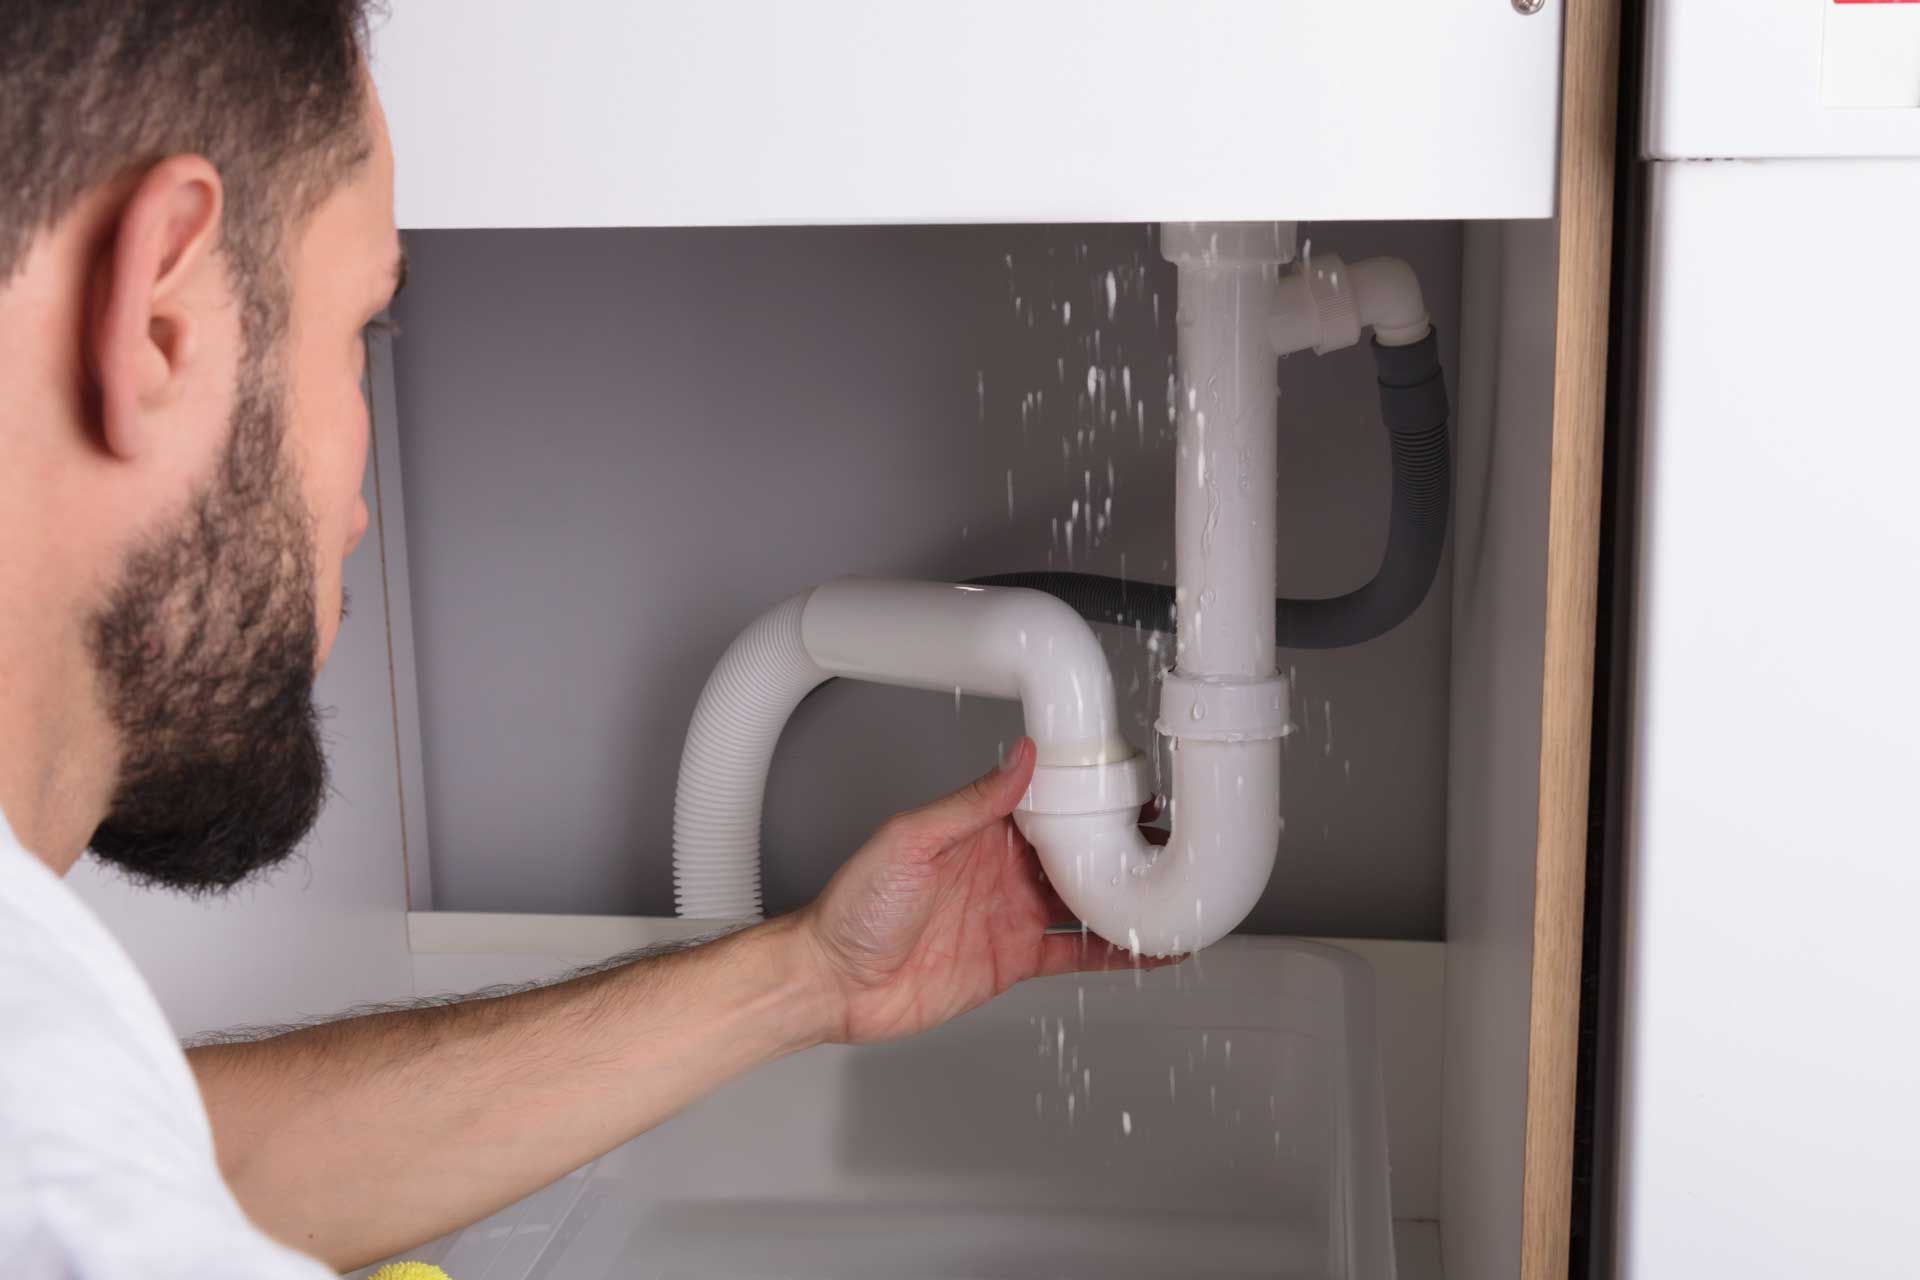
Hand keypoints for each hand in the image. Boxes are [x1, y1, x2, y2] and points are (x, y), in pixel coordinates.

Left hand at [793, 737, 1174, 1044]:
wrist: (832, 982)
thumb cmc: (853, 907)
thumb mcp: (912, 840)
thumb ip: (973, 803)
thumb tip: (1020, 757)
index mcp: (981, 831)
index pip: (1050, 805)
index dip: (1093, 796)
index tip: (1133, 789)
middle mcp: (1002, 869)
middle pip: (1078, 851)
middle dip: (1124, 845)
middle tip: (1172, 841)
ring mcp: (1011, 915)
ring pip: (1086, 902)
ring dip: (1127, 898)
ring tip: (1175, 893)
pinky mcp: (1013, 960)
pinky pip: (1074, 953)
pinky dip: (1113, 954)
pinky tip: (1145, 950)